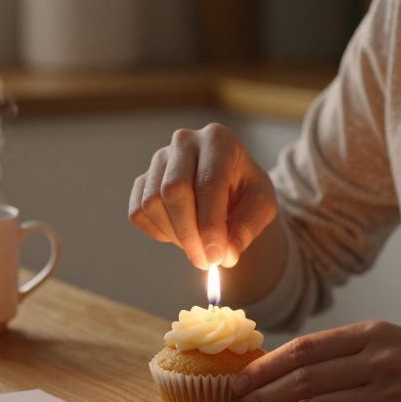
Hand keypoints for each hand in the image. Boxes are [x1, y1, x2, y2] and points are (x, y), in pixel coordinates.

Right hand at [128, 123, 276, 268]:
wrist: (228, 184)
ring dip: (175, 236)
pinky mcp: (142, 180)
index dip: (210, 224)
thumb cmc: (245, 191)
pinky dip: (158, 233)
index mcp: (218, 140)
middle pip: (173, 190)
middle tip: (205, 261)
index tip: (216, 256)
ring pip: (153, 203)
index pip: (208, 183)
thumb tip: (226, 253)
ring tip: (199, 246)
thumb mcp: (261, 206)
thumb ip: (248, 227)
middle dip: (189, 233)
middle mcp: (184, 142)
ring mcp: (159, 160)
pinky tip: (181, 235)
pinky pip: (138, 213)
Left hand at [229, 321, 400, 401]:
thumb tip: (287, 370)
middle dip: (262, 397)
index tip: (238, 382)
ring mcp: (392, 392)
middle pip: (304, 378)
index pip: (304, 348)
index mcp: (372, 332)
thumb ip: (346, 353)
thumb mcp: (392, 342)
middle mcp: (380, 358)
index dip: (265, 367)